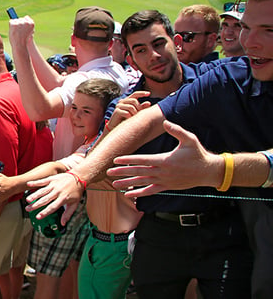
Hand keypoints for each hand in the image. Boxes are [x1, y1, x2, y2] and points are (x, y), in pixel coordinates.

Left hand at [8, 16, 35, 46]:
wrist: (20, 44)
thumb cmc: (24, 40)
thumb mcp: (30, 32)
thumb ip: (28, 25)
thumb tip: (25, 17)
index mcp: (31, 23)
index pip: (26, 18)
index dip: (23, 22)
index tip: (22, 28)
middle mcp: (26, 22)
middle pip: (20, 19)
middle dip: (18, 24)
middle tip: (19, 32)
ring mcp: (20, 23)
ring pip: (15, 20)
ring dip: (14, 25)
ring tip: (16, 32)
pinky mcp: (14, 24)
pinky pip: (11, 21)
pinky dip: (10, 26)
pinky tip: (13, 31)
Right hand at [25, 172, 81, 224]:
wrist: (79, 177)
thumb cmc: (76, 192)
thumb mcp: (74, 204)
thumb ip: (67, 214)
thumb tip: (63, 224)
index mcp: (63, 199)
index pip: (52, 207)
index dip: (45, 212)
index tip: (38, 217)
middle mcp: (58, 192)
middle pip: (45, 200)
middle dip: (35, 205)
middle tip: (28, 209)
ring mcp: (54, 185)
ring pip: (42, 191)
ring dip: (34, 195)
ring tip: (27, 200)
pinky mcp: (52, 179)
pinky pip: (42, 181)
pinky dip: (35, 183)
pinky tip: (28, 184)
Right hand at [107, 91, 150, 130]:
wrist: (116, 126)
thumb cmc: (126, 119)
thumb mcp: (135, 112)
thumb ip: (141, 108)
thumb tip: (148, 103)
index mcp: (127, 100)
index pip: (135, 94)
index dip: (142, 93)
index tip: (149, 93)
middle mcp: (122, 101)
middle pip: (134, 100)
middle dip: (139, 108)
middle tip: (140, 115)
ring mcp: (119, 106)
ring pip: (131, 107)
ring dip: (135, 114)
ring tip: (134, 118)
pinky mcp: (116, 111)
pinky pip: (127, 113)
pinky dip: (130, 117)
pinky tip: (129, 120)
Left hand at [109, 120, 223, 196]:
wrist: (208, 171)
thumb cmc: (198, 153)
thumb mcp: (189, 139)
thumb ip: (177, 131)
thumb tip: (166, 123)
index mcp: (165, 160)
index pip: (142, 160)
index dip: (128, 160)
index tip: (116, 160)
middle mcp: (162, 172)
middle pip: (138, 172)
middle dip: (122, 172)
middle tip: (108, 172)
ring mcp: (164, 181)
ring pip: (142, 183)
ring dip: (128, 183)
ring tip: (114, 184)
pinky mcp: (166, 187)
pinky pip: (150, 191)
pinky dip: (139, 193)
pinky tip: (129, 194)